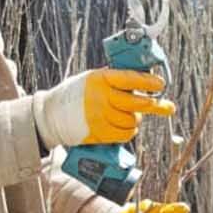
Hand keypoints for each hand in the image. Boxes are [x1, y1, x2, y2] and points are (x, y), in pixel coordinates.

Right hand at [36, 68, 174, 147]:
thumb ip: (115, 80)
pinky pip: (125, 134)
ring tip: (127, 115)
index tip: (161, 84)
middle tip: (162, 105)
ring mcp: (100, 116)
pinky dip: (128, 131)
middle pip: (136, 102)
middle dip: (152, 104)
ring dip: (135, 119)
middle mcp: (100, 97)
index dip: (148, 82)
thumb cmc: (76, 95)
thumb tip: (145, 81)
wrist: (51, 115)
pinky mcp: (99, 133)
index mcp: (100, 79)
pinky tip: (123, 126)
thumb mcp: (93, 79)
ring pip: (132, 120)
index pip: (130, 78)